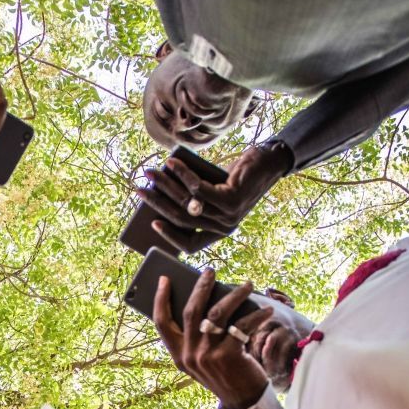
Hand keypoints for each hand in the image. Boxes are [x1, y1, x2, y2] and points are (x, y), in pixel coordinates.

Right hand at [137, 145, 291, 252]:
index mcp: (219, 232)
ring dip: (166, 185)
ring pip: (187, 203)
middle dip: (157, 203)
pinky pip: (198, 189)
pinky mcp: (231, 199)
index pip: (189, 245)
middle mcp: (224, 228)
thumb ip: (193, 200)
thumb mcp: (213, 192)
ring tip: (152, 173)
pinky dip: (183, 174)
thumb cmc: (237, 178)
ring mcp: (229, 216)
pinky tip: (173, 163)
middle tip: (140, 190)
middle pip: (182, 220)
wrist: (268, 163)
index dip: (169, 235)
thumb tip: (160, 194)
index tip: (153, 222)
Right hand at [153, 269, 271, 408]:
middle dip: (201, 287)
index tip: (165, 279)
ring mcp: (207, 355)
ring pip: (217, 313)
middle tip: (210, 271)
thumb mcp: (201, 359)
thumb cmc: (224, 373)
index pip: (161, 323)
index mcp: (178, 355)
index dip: (160, 299)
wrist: (242, 400)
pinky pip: (241, 326)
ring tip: (247, 285)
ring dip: (234, 295)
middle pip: (191, 311)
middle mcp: (189, 354)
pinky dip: (256, 315)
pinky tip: (265, 309)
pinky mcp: (228, 355)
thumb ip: (197, 337)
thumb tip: (205, 300)